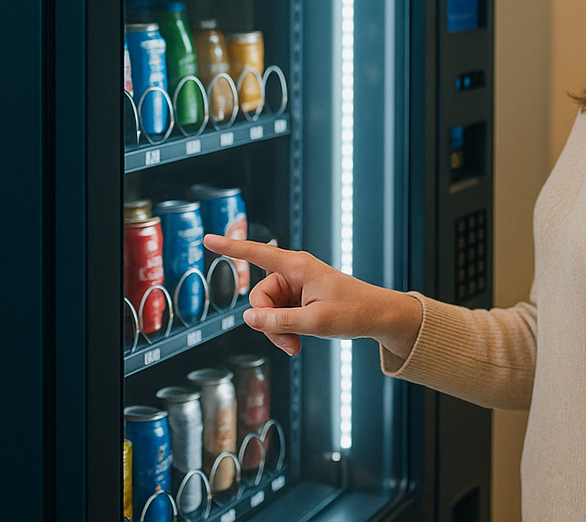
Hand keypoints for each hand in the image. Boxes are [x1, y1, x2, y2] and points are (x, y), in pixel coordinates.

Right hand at [203, 234, 421, 358]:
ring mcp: (294, 286)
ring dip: (276, 332)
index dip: (230, 248)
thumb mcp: (315, 321)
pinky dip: (283, 331)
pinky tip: (298, 342)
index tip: (208, 238)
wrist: (377, 316)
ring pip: (266, 311)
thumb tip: (247, 319)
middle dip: (267, 324)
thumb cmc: (354, 311)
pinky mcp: (297, 299)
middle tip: (289, 345)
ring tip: (297, 346)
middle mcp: (293, 272)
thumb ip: (279, 321)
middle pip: (258, 297)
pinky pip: (277, 316)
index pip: (257, 253)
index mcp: (298, 266)